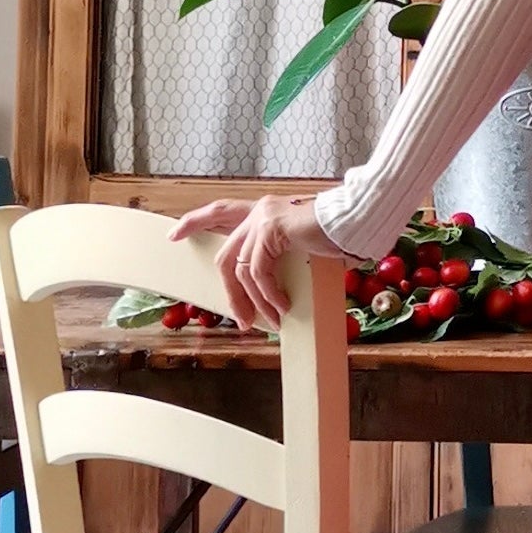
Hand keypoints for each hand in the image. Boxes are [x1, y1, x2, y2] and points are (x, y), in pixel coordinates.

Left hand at [169, 194, 346, 330]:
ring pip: (242, 270)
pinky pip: (259, 272)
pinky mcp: (271, 230)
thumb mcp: (302, 245)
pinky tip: (283, 306)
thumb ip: (282, 257)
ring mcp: (262, 219)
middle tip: (239, 319)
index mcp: (264, 210)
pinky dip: (269, 294)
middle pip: (226, 255)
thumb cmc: (338, 233)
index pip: (221, 211)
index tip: (174, 235)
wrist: (357, 219)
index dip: (196, 222)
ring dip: (256, 301)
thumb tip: (272, 291)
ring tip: (274, 321)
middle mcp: (259, 211)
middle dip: (230, 293)